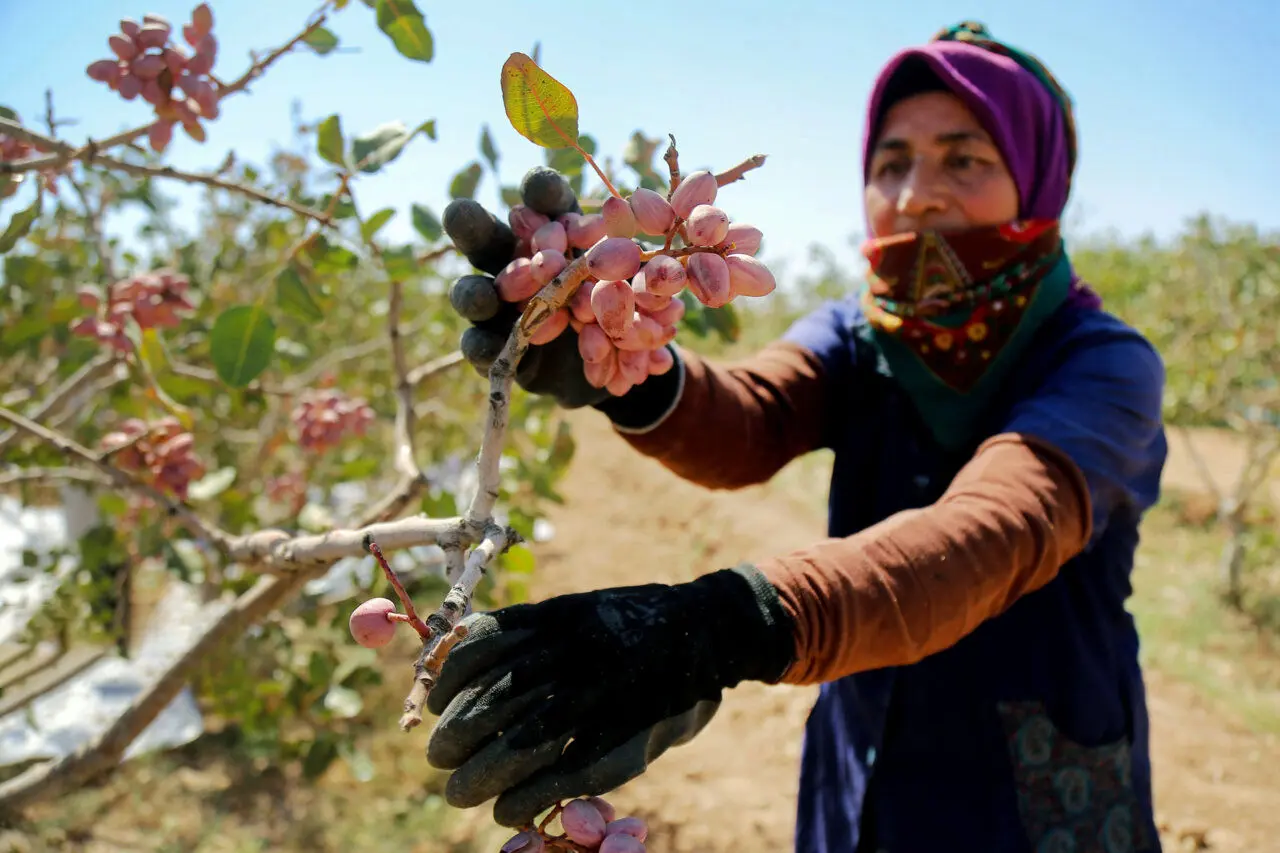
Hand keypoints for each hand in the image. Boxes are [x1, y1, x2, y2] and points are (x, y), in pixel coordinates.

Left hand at [424, 564, 794, 827]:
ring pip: (520, 744)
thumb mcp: (573, 610)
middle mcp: (575, 652)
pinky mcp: (626, 735)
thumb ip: (522, 633)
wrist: (708, 630)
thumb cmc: (628, 624)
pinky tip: (507, 809)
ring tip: (460, 792)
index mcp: (557, 615)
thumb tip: (449, 659)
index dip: (446, 682)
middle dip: (455, 738)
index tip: (435, 704)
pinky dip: (526, 798)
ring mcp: (602, 694)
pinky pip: (562, 775)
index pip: (481, 650)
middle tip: (439, 758)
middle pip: (493, 703)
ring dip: (479, 777)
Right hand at [443, 166, 608, 408]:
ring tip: (486, 297)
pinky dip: (483, 346)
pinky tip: (488, 348)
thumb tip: (627, 218)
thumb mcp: (637, 282)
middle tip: (461, 213)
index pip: (542, 206)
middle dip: (473, 226)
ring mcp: (499, 307)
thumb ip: (626, 257)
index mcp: (554, 235)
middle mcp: (516, 263)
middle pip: (488, 239)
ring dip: (478, 294)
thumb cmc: (626, 308)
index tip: (540, 188)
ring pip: (475, 294)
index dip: (539, 195)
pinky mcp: (495, 348)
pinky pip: (480, 346)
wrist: (618, 365)